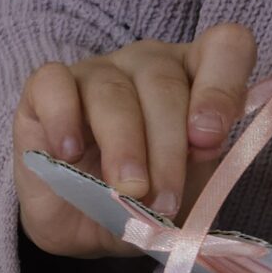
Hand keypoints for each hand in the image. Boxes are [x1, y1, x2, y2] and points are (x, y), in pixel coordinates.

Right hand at [12, 23, 258, 257]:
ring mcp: (96, 71)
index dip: (222, 87)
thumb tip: (203, 147)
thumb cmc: (143, 201)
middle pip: (164, 83)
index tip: (209, 140)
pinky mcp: (45, 88)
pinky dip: (63, 119)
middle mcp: (149, 64)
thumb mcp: (186, 195)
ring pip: (113, 92)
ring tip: (125, 191)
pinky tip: (69, 155)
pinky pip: (54, 84)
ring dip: (124, 147)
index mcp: (196, 79)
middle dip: (168, 148)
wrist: (83, 225)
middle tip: (164, 200)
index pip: (225, 47)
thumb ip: (204, 172)